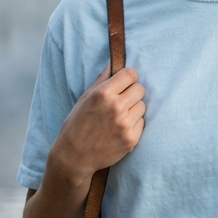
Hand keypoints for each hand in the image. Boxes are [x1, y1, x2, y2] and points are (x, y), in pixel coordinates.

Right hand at [49, 64, 145, 182]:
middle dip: (132, 93)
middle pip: (140, 89)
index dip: (128, 78)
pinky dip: (134, 124)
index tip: (124, 83)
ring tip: (119, 117)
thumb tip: (115, 60)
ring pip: (142, 106)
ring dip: (134, 109)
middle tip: (121, 101)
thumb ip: (102, 78)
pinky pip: (142, 123)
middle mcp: (116, 107)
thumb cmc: (77, 124)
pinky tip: (120, 129)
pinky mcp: (131, 139)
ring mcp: (125, 124)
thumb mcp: (85, 97)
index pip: (130, 74)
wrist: (74, 156)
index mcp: (103, 93)